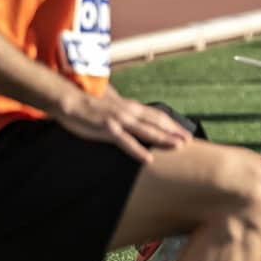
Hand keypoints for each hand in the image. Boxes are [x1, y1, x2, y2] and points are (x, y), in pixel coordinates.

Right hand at [54, 89, 191, 163]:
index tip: (185, 131)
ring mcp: (119, 120)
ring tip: (177, 146)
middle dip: (174, 131)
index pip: (157, 115)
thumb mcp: (113, 107)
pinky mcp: (108, 129)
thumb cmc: (90, 106)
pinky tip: (147, 159)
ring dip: (163, 138)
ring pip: (146, 131)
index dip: (172, 123)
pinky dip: (138, 150)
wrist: (70, 101)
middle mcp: (129, 112)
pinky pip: (126, 142)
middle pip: (157, 122)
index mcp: (131, 107)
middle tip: (189, 140)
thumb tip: (137, 120)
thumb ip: (126, 112)